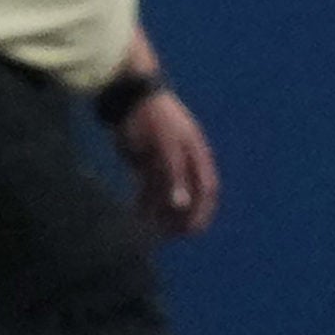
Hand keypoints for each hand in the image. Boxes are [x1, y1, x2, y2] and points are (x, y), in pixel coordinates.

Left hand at [110, 89, 219, 235]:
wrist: (128, 97)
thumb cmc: (151, 119)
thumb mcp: (164, 147)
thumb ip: (174, 176)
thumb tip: (181, 205)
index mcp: (196, 154)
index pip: (207, 189)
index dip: (203, 211)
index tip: (193, 232)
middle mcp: (183, 160)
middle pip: (187, 195)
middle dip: (180, 217)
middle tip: (169, 237)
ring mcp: (164, 162)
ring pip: (166, 194)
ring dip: (160, 213)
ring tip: (149, 231)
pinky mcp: (146, 163)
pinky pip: (148, 188)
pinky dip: (144, 202)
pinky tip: (135, 216)